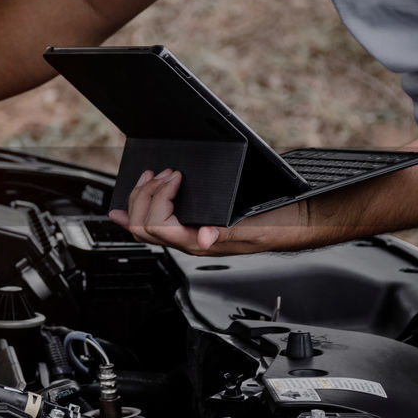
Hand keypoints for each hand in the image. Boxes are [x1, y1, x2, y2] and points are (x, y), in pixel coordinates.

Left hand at [107, 169, 311, 255]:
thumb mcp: (251, 225)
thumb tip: (203, 237)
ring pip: (145, 227)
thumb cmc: (274, 225)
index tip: (175, 176)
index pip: (159, 226)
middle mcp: (189, 242)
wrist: (290, 224)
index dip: (159, 198)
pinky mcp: (192, 228)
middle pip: (144, 227)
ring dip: (140, 200)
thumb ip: (225, 231)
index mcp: (200, 243)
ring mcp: (188, 236)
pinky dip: (137, 213)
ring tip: (148, 178)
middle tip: (158, 174)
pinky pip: (155, 226)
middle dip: (144, 197)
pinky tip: (126, 207)